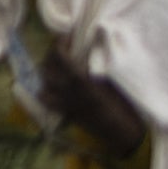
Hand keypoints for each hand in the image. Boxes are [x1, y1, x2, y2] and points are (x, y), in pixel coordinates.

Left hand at [35, 44, 149, 155]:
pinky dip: (47, 92)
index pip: (59, 57)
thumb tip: (88, 50)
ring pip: (43, 85)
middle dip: (51, 55)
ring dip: (47, 74)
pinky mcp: (66, 115)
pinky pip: (48, 102)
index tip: (67, 35)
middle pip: (46, 69)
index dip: (59, 43)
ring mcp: (64, 104)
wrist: (124, 133)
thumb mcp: (112, 81)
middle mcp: (67, 92)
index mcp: (80, 81)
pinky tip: (56, 87)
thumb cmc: (124, 105)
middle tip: (63, 48)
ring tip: (57, 67)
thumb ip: (95, 66)